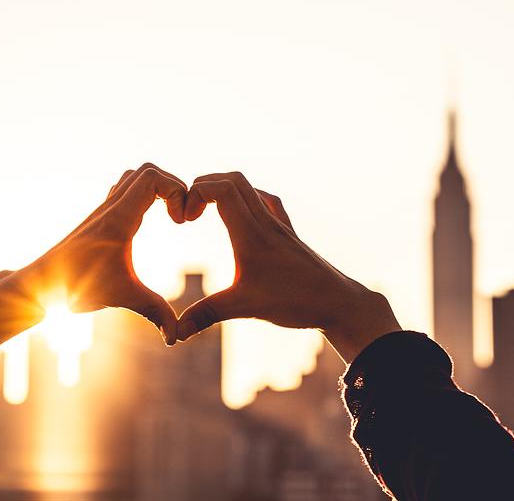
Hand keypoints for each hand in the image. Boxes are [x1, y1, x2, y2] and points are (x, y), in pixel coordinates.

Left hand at [0, 163, 186, 357]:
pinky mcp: (100, 219)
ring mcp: (103, 211)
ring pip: (134, 177)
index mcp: (119, 218)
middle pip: (147, 171)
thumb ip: (155, 313)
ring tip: (170, 216)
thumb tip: (176, 337)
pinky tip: (150, 222)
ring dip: (157, 189)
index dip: (176, 191)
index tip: (182, 221)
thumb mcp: (123, 298)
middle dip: (173, 187)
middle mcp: (110, 208)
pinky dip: (143, 196)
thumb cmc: (76, 288)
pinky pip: (124, 191)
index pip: (152, 178)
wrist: (40, 285)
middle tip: (181, 217)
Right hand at [175, 172, 400, 362]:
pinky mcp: (288, 234)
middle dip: (204, 185)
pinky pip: (267, 201)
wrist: (339, 302)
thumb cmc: (296, 301)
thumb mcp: (245, 307)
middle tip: (189, 211)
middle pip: (234, 180)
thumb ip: (206, 315)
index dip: (196, 192)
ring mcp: (280, 225)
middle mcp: (266, 222)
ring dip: (225, 188)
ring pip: (250, 188)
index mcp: (251, 233)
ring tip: (208, 209)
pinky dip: (248, 198)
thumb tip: (174, 333)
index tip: (184, 217)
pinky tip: (241, 214)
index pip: (221, 188)